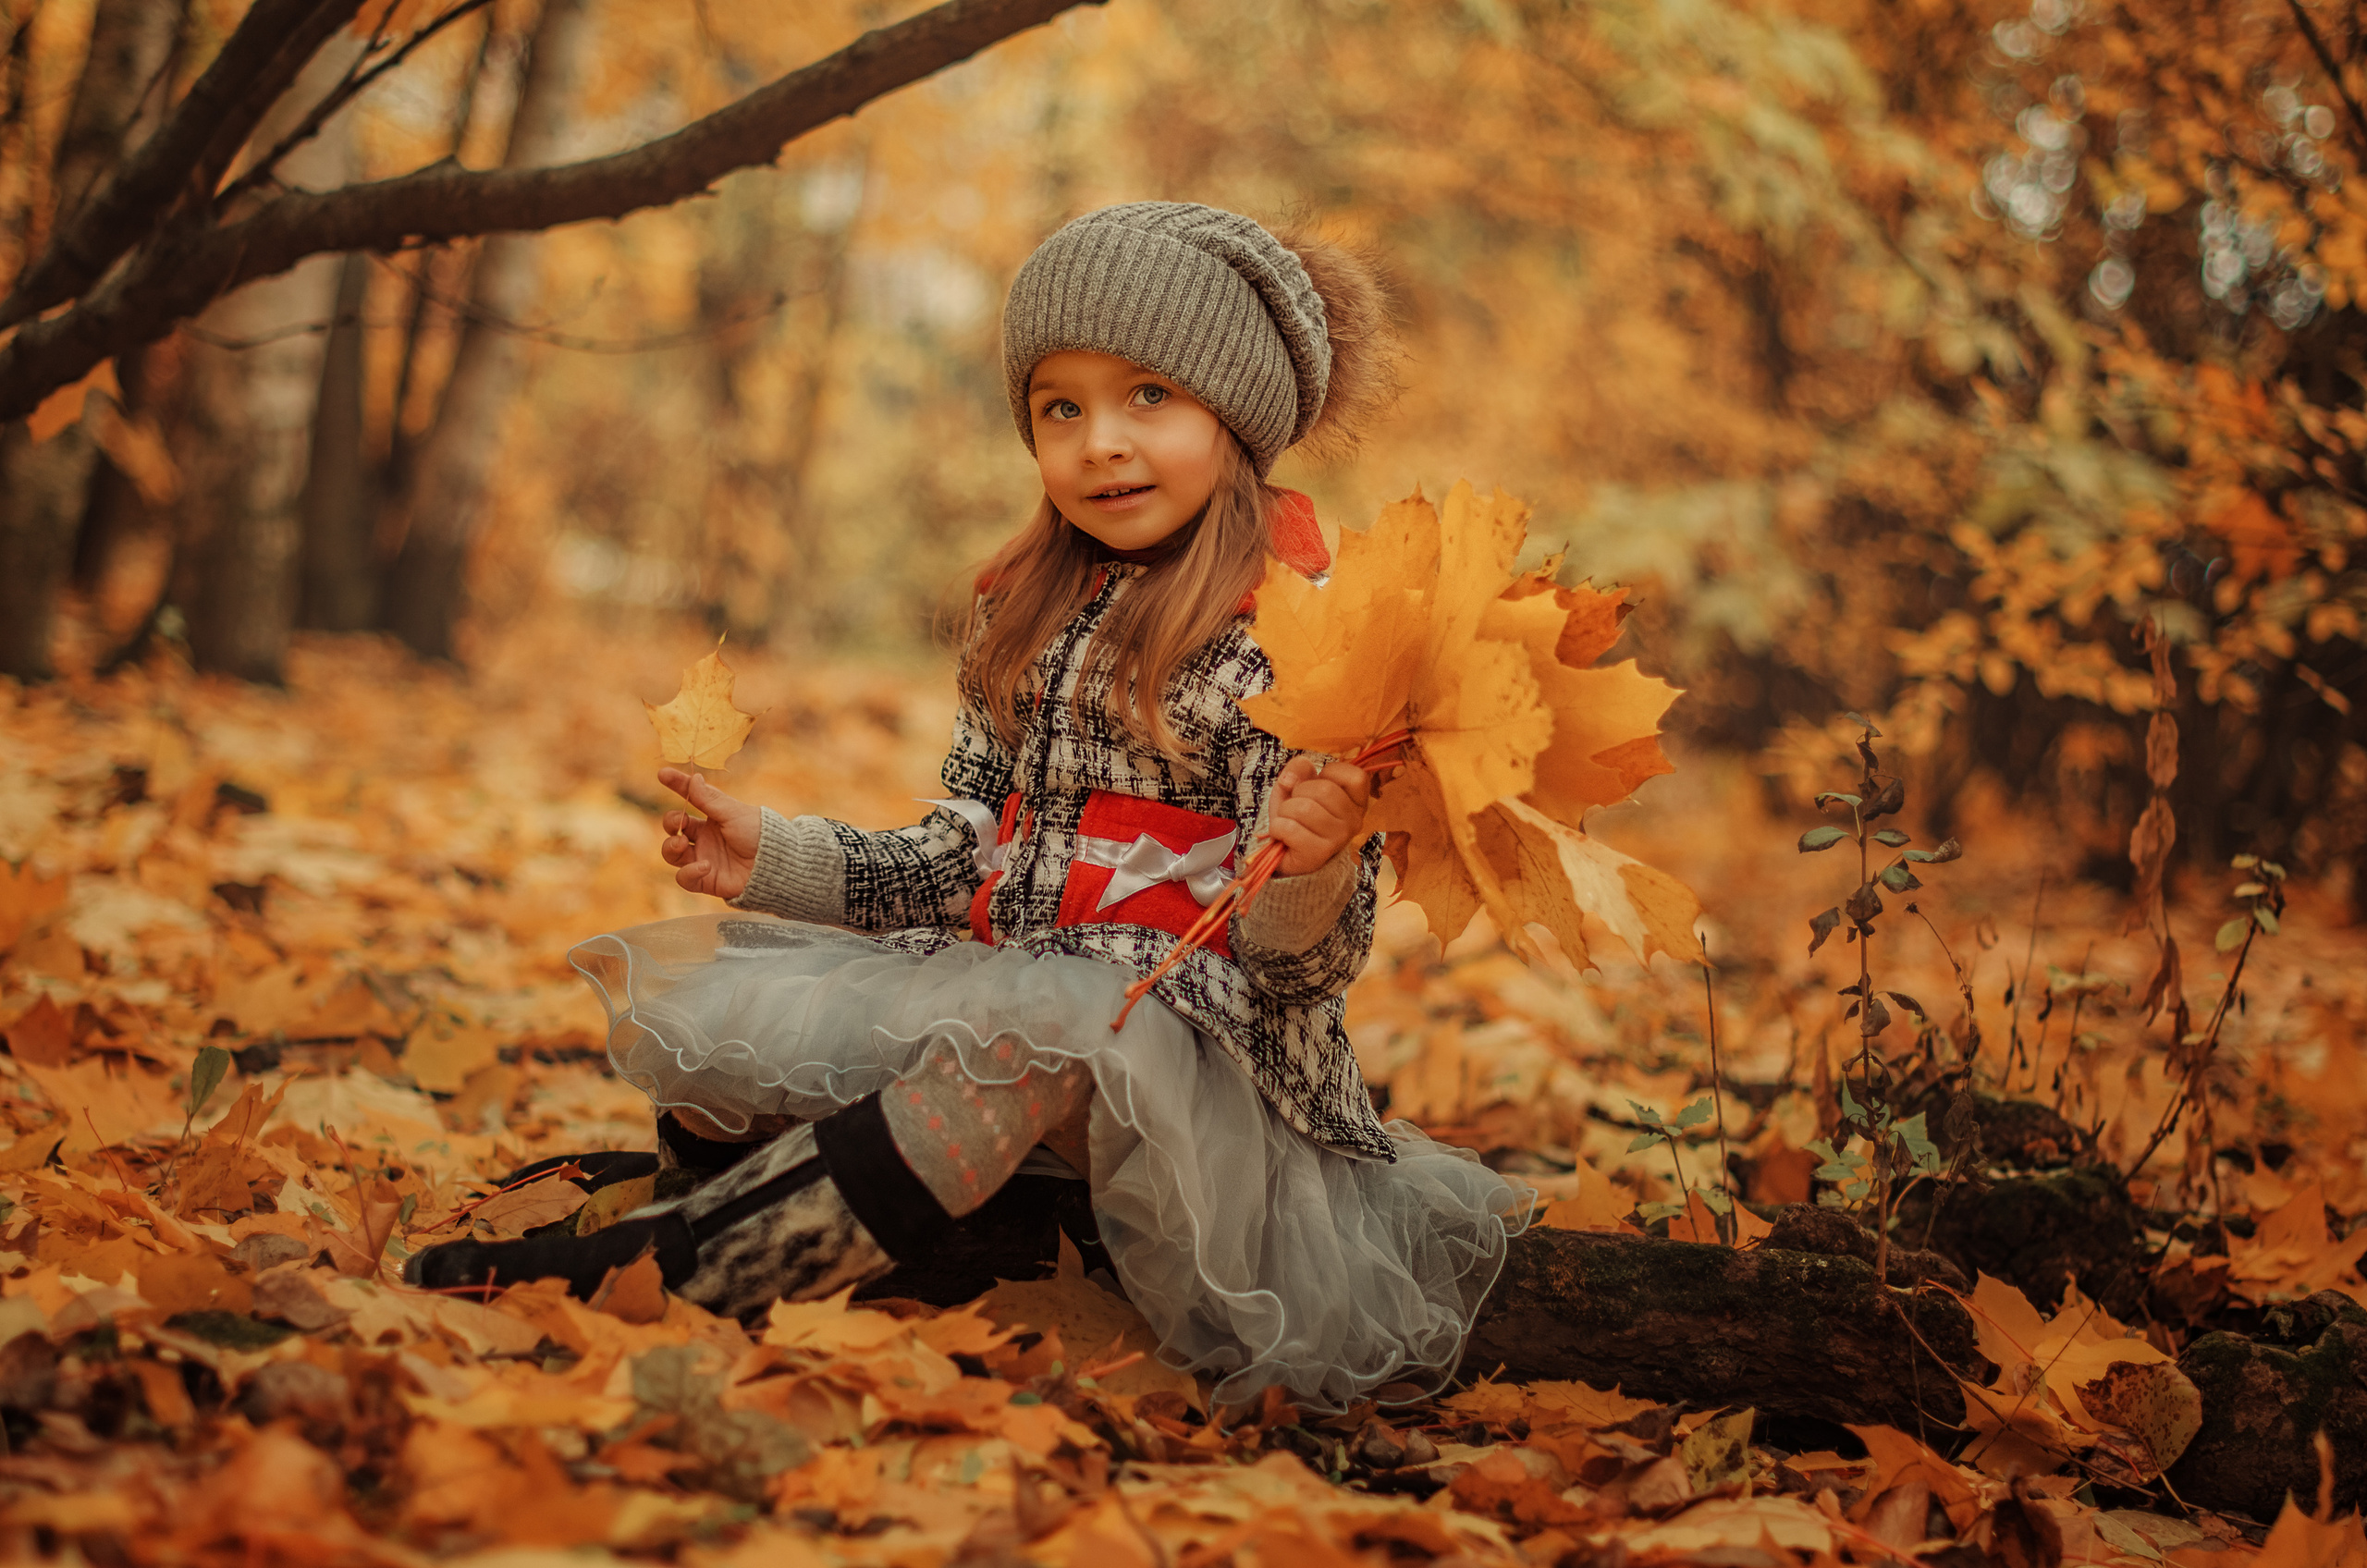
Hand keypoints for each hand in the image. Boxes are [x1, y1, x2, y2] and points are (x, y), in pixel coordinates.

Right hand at [657, 767, 761, 900]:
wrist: (775, 865)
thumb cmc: (759, 834)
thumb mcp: (734, 813)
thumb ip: (710, 800)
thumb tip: (693, 778)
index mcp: (713, 817)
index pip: (690, 798)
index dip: (677, 785)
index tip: (663, 773)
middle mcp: (705, 837)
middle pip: (674, 827)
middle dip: (671, 822)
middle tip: (681, 823)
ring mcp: (703, 858)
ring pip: (671, 852)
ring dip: (671, 846)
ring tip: (683, 843)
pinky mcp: (705, 880)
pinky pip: (684, 878)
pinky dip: (689, 872)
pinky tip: (704, 866)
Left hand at [1264, 755, 1371, 876]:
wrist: (1286, 852)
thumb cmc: (1297, 816)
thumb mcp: (1298, 784)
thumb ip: (1298, 770)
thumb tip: (1290, 777)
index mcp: (1357, 803)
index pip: (1355, 776)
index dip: (1330, 773)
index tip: (1318, 787)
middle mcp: (1354, 821)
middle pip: (1324, 789)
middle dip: (1299, 792)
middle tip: (1296, 807)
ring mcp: (1338, 839)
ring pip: (1304, 808)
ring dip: (1285, 811)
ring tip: (1288, 821)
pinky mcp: (1318, 854)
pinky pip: (1290, 828)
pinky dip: (1277, 827)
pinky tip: (1282, 835)